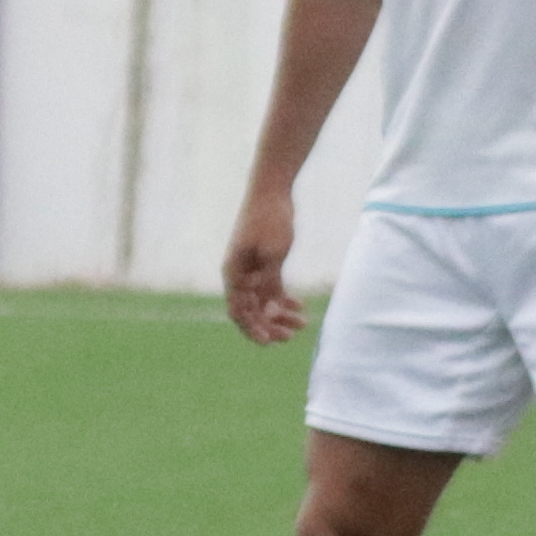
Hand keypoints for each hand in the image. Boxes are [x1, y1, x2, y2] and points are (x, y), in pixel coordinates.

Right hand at [224, 184, 305, 345]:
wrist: (271, 192)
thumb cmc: (269, 220)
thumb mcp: (273, 252)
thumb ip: (270, 281)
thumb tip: (270, 309)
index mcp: (234, 273)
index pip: (238, 310)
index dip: (252, 328)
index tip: (269, 342)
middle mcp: (239, 275)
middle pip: (250, 310)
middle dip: (269, 325)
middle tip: (290, 337)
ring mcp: (251, 270)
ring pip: (263, 301)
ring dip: (279, 315)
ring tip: (302, 325)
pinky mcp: (264, 263)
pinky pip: (272, 289)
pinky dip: (283, 299)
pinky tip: (299, 307)